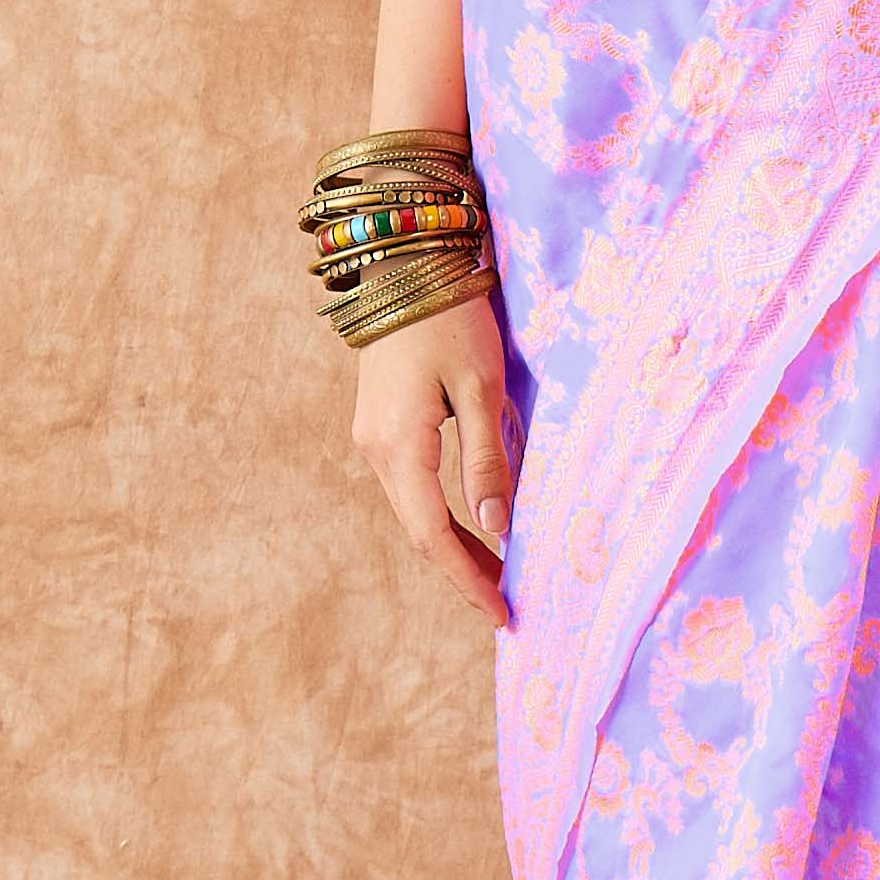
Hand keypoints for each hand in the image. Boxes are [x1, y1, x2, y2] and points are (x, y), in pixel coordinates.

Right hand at [351, 290, 515, 627]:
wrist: (402, 264)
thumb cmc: (448, 318)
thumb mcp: (481, 387)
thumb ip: (488, 458)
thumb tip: (496, 528)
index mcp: (399, 446)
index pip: (434, 536)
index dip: (468, 579)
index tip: (501, 614)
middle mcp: (376, 451)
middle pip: (420, 532)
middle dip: (462, 572)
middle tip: (507, 604)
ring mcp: (372, 439)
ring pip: (414, 511)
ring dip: (453, 545)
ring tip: (497, 574)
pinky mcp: (380, 426)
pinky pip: (411, 487)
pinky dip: (441, 515)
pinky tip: (471, 525)